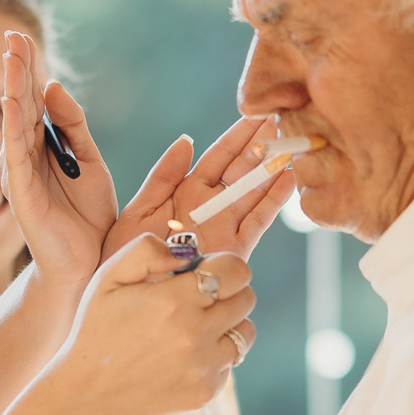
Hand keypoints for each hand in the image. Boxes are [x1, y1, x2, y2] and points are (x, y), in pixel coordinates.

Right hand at [0, 32, 122, 290]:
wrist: (89, 265)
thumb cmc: (88, 216)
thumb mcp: (90, 161)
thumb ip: (74, 125)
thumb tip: (55, 86)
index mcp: (44, 145)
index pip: (35, 99)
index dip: (30, 68)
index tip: (24, 38)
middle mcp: (25, 155)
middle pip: (20, 103)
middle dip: (17, 69)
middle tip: (12, 35)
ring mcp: (19, 173)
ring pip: (14, 122)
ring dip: (12, 89)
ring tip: (11, 58)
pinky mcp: (20, 193)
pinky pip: (13, 155)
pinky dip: (12, 127)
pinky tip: (12, 104)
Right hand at [38, 236, 256, 414]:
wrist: (89, 396)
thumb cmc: (97, 330)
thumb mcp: (108, 278)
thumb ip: (147, 250)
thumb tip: (187, 253)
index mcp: (174, 300)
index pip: (236, 270)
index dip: (224, 266)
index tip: (206, 272)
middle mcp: (195, 334)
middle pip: (246, 298)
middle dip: (228, 292)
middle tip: (199, 298)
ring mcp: (204, 366)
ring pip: (245, 331)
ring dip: (228, 323)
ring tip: (196, 326)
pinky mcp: (207, 390)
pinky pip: (230, 362)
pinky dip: (215, 355)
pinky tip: (184, 355)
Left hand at [103, 114, 298, 265]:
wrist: (124, 302)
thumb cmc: (119, 259)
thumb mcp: (136, 212)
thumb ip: (162, 178)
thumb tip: (186, 140)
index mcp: (184, 192)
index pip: (219, 157)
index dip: (239, 136)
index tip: (260, 112)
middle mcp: (208, 208)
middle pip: (242, 170)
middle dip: (264, 145)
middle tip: (286, 119)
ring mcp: (222, 229)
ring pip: (254, 192)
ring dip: (273, 169)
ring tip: (294, 143)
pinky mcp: (231, 252)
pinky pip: (256, 222)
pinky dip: (272, 201)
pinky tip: (288, 178)